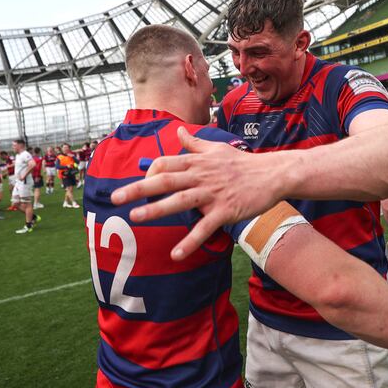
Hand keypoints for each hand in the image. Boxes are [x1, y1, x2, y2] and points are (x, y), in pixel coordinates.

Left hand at [111, 127, 280, 259]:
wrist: (272, 175)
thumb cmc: (243, 163)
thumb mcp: (217, 148)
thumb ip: (195, 143)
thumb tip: (179, 132)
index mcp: (197, 161)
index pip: (165, 164)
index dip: (149, 174)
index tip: (139, 186)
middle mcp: (201, 176)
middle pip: (165, 181)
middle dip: (138, 189)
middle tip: (115, 199)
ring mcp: (213, 194)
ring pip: (180, 201)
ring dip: (157, 210)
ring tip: (135, 218)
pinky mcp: (226, 211)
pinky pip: (205, 228)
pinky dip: (190, 242)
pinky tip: (175, 254)